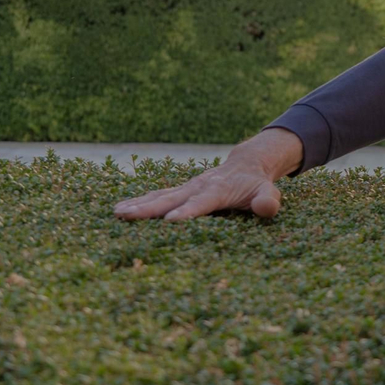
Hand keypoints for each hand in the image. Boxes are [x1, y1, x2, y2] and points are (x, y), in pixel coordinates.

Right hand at [113, 160, 282, 220]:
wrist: (247, 163)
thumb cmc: (257, 183)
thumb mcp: (268, 192)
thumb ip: (268, 201)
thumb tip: (267, 208)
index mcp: (218, 190)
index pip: (202, 203)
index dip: (188, 212)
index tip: (170, 221)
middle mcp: (198, 186)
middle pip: (171, 198)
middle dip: (149, 208)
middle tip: (126, 215)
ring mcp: (187, 187)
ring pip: (160, 196)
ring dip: (138, 204)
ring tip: (116, 212)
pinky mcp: (180, 191)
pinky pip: (158, 196)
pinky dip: (139, 202)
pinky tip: (120, 209)